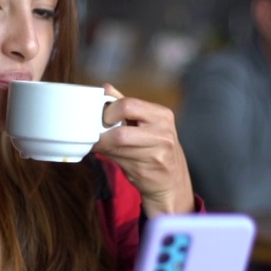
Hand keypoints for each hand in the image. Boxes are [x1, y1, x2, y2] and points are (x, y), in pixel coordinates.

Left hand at [92, 83, 195, 215]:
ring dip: (102, 145)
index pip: (128, 104)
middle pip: (122, 130)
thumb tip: (106, 88)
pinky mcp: (148, 170)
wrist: (172, 182)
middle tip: (98, 133)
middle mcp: (163, 132)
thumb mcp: (147, 124)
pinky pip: (119, 159)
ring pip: (118, 145)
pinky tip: (109, 154)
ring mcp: (157, 153)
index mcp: (162, 115)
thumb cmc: (155, 150)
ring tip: (100, 144)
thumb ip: (127, 107)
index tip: (102, 117)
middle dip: (103, 132)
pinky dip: (107, 155)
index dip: (109, 111)